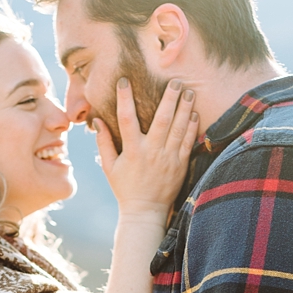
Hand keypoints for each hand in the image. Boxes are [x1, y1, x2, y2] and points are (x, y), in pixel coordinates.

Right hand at [95, 79, 199, 218]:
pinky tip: (195, 113)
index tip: (124, 81)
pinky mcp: (181, 165)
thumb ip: (103, 143)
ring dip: (185, 108)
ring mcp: (168, 158)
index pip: (126, 119)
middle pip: (162, 119)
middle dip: (169, 98)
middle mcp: (152, 152)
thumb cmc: (125, 188)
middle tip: (176, 80)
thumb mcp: (109, 166)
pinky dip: (192, 127)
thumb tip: (97, 120)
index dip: (124, 99)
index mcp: (132, 150)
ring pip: (179, 129)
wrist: (145, 211)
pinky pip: (188, 143)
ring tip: (190, 91)